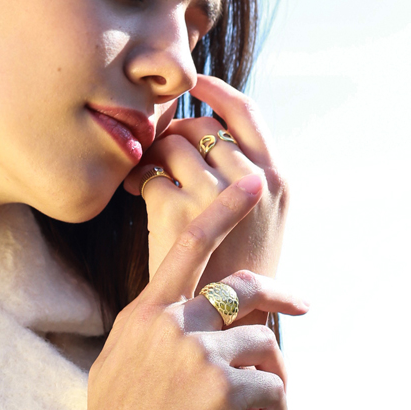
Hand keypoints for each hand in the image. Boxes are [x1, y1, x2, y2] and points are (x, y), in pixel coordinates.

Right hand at [41, 176, 307, 409]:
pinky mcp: (219, 388)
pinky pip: (273, 386)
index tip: (249, 186)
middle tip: (301, 306)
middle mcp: (168, 323)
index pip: (186, 246)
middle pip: (243, 288)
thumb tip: (190, 330)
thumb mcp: (119, 365)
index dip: (222, 210)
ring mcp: (193, 352)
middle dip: (280, 295)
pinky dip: (274, 409)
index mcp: (143, 314)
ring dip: (273, 378)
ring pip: (264, 344)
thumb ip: (151, 334)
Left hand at [123, 75, 288, 325]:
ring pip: (172, 144)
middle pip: (201, 126)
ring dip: (152, 153)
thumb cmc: (240, 276)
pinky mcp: (178, 214)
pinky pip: (149, 174)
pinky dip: (136, 178)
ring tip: (144, 174)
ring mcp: (215, 196)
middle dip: (174, 130)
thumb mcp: (262, 224)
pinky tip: (132, 194)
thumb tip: (212, 142)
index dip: (217, 91)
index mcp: (278, 179)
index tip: (196, 82)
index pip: (247, 113)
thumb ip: (245, 184)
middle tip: (158, 148)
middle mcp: (252, 181)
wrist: (227, 327)